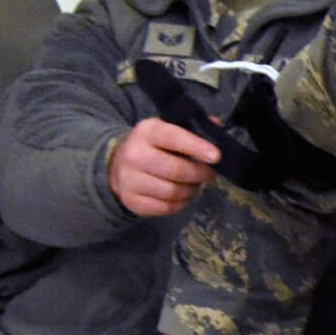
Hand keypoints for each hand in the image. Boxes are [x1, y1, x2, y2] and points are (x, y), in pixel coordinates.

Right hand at [108, 117, 222, 216]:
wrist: (118, 163)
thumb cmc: (153, 145)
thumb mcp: (168, 129)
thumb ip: (193, 128)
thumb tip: (217, 126)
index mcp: (147, 132)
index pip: (174, 138)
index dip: (197, 147)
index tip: (216, 156)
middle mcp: (134, 155)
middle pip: (177, 170)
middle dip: (200, 174)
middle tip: (210, 173)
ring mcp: (129, 179)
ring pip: (173, 192)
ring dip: (191, 190)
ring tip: (194, 184)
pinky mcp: (131, 200)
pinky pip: (166, 208)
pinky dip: (181, 204)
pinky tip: (182, 195)